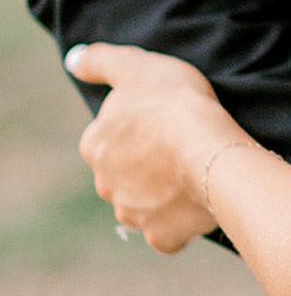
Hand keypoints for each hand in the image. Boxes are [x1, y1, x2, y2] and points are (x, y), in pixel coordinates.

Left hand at [67, 42, 247, 252]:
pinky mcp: (161, 236)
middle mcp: (105, 183)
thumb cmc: (176, 105)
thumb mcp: (138, 67)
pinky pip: (167, 232)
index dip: (140, 125)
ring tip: (193, 173)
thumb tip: (73, 60)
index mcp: (95, 144)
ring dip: (161, 194)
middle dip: (147, 164)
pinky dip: (179, 222)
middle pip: (125, 172)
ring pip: (143, 204)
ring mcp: (132, 213)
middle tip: (181, 145)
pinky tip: (197, 203)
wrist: (211, 153)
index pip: (111, 135)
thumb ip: (101, 62)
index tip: (166, 119)